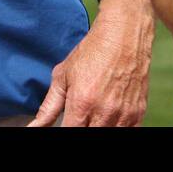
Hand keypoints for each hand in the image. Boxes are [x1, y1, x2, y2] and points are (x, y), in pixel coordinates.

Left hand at [30, 0, 153, 126]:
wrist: (123, 35)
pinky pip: (127, 132)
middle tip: (79, 117)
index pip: (69, 134)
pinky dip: (115, 127)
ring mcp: (124, 114)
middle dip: (81, 128)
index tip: (65, 123)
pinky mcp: (138, 113)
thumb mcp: (62, 76)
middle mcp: (104, 113)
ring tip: (92, 115)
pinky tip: (107, 117)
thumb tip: (34, 127)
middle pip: (89, 136)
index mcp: (81, 104)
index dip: (64, 131)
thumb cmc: (91, 53)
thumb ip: (48, 107)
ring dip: (97, 127)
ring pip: (109, 135)